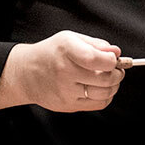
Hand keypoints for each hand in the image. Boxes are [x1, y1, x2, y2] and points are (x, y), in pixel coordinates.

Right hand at [0, 30, 126, 111]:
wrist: (27, 73)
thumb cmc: (50, 54)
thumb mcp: (70, 39)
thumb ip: (95, 44)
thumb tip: (116, 52)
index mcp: (66, 51)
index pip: (96, 59)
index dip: (112, 60)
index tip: (113, 59)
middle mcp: (65, 72)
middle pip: (104, 78)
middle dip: (117, 73)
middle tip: (116, 69)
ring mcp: (66, 91)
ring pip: (104, 93)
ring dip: (114, 86)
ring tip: (109, 78)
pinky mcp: (68, 105)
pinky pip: (98, 104)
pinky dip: (106, 97)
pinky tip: (101, 89)